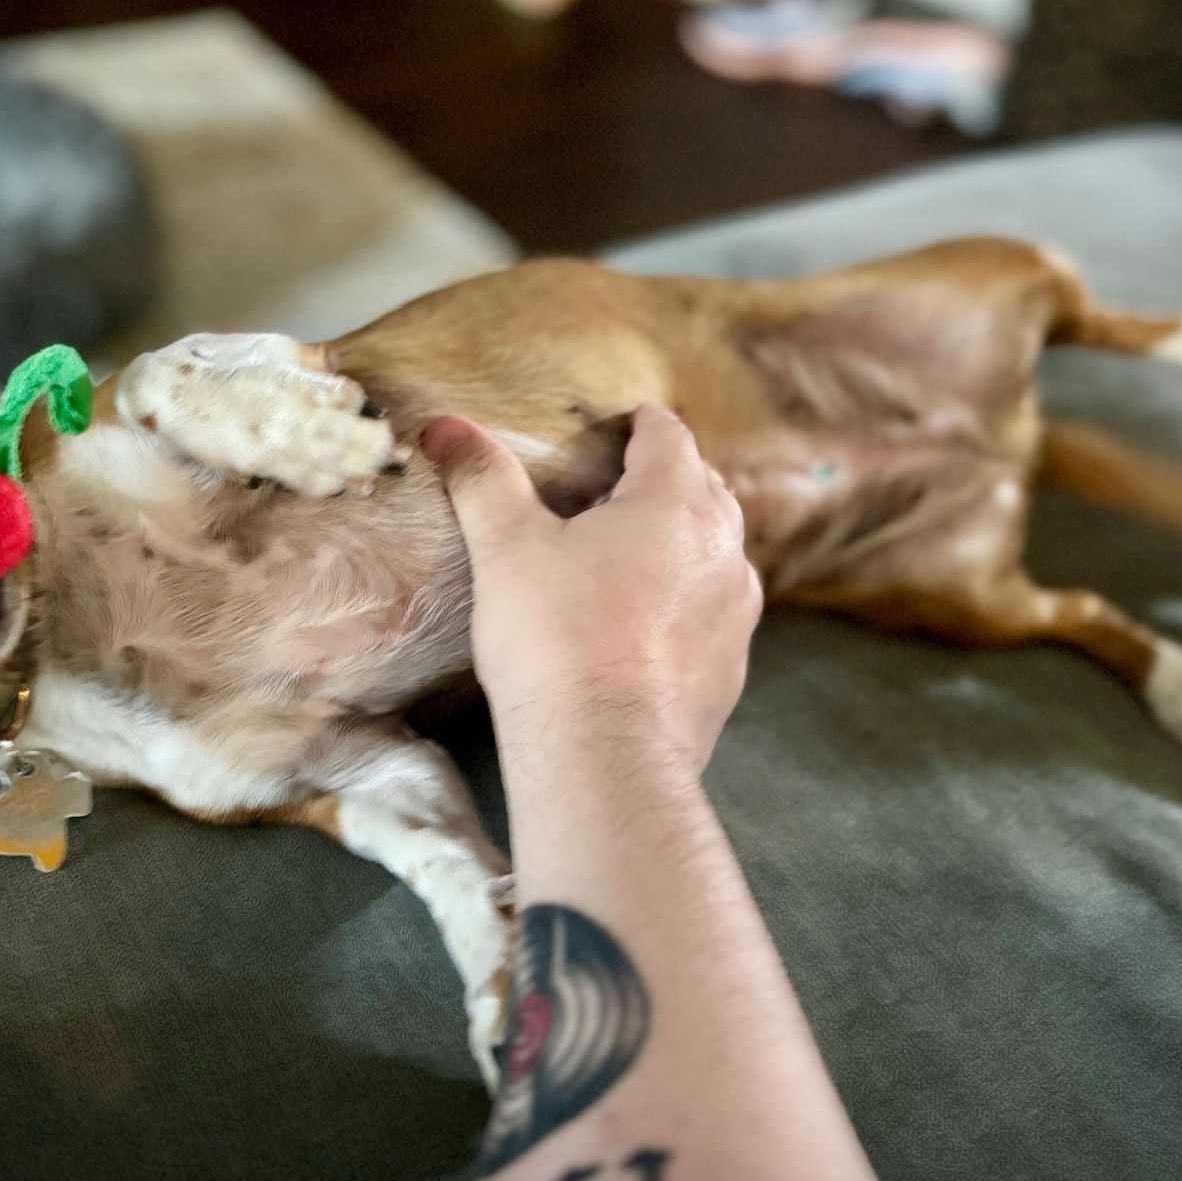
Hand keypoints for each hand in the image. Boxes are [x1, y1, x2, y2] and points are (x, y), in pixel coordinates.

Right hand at [422, 405, 762, 772]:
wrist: (605, 756)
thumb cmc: (556, 641)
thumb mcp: (507, 549)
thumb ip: (482, 479)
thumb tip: (445, 427)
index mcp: (675, 503)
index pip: (668, 435)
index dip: (637, 424)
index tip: (614, 426)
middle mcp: (723, 550)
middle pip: (702, 489)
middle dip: (661, 481)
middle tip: (610, 489)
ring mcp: (736, 612)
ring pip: (714, 554)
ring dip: (680, 545)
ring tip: (628, 559)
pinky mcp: (732, 668)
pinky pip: (713, 616)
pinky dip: (684, 606)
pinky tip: (641, 629)